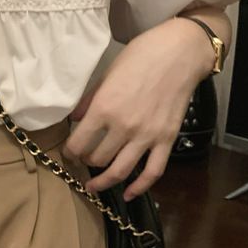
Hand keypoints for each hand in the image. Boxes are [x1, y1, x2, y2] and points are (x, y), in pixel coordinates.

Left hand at [60, 17, 215, 200]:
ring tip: (94, 185)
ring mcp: (147, 135)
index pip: (78, 142)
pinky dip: (140, 187)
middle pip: (98, 158)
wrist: (179, 53)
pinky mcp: (167, 140)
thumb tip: (75, 118)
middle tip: (83, 159)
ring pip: (120, 170)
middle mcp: (124, 126)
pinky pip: (153, 172)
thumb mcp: (108, 74)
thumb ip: (90, 100)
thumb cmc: (141, 56)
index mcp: (105, 108)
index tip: (68, 152)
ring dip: (104, 181)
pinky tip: (128, 194)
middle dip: (86, 161)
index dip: (69, 151)